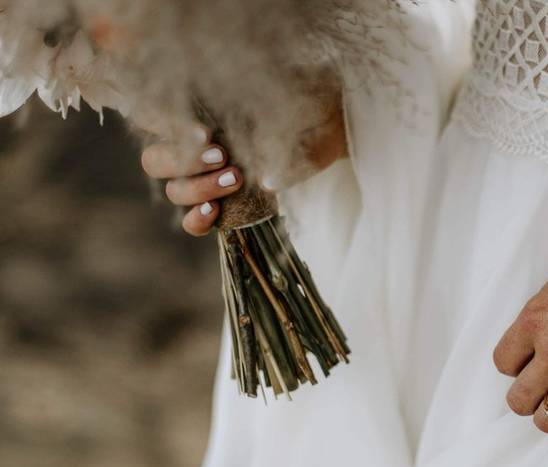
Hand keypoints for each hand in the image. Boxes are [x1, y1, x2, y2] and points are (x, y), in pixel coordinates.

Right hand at [139, 102, 347, 236]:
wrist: (326, 127)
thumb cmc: (298, 101)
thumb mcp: (280, 95)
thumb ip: (254, 110)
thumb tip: (245, 147)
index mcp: (192, 112)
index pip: (153, 117)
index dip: (166, 126)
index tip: (204, 133)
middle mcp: (191, 146)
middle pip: (155, 160)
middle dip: (185, 161)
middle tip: (222, 156)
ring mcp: (204, 179)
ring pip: (174, 190)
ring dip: (200, 188)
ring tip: (237, 178)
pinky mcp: (221, 205)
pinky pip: (191, 221)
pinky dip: (197, 220)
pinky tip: (216, 212)